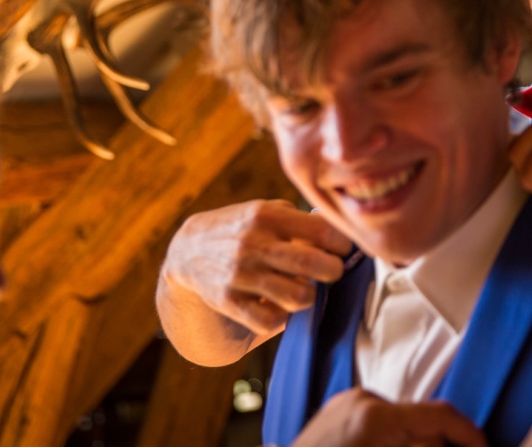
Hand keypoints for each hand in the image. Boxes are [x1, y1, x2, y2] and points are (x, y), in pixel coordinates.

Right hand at [157, 199, 351, 365]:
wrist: (188, 250)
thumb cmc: (241, 228)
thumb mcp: (265, 211)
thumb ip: (300, 220)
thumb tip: (340, 231)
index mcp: (267, 216)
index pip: (322, 230)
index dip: (343, 243)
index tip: (343, 249)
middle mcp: (254, 244)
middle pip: (313, 264)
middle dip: (334, 271)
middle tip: (332, 271)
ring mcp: (241, 274)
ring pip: (297, 297)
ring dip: (310, 296)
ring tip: (305, 288)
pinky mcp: (229, 301)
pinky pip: (271, 320)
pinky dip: (283, 317)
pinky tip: (281, 306)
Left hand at [291, 388, 486, 446]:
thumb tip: (450, 445)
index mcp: (376, 415)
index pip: (440, 414)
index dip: (470, 434)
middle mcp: (361, 400)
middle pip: (421, 420)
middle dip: (440, 443)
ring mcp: (345, 404)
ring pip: (400, 423)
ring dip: (414, 442)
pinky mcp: (334, 414)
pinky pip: (377, 425)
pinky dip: (391, 440)